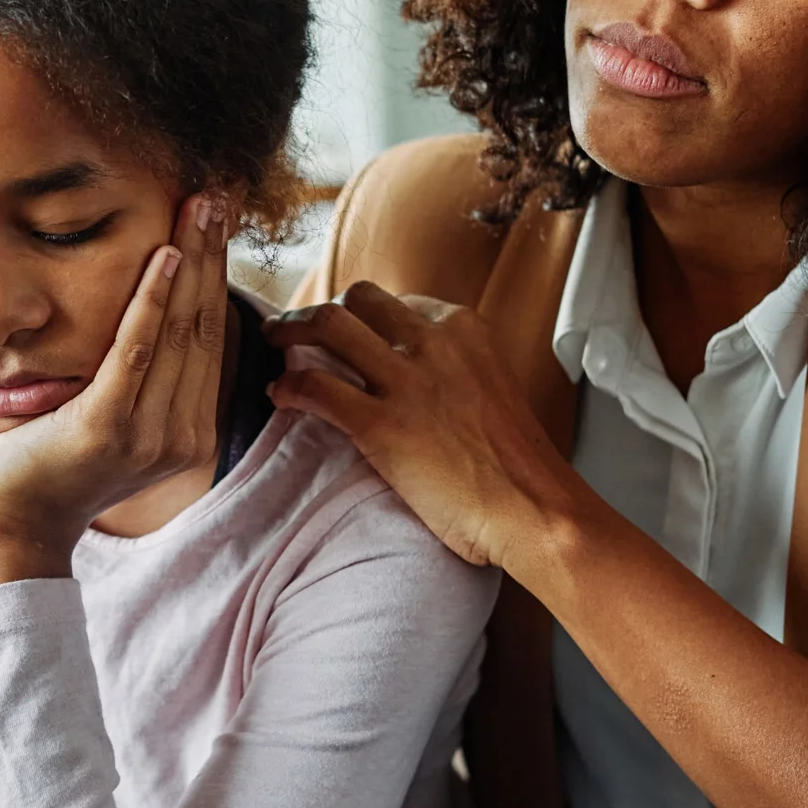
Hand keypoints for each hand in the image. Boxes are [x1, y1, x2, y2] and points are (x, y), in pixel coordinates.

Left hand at [0, 194, 232, 590]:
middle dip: (212, 253)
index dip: (217, 271)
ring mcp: (147, 435)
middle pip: (202, 324)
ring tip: (199, 206)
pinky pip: (135, 351)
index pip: (210, 335)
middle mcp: (181, 435)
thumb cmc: (52, 452)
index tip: (219, 215)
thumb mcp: (112, 408)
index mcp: (189, 429)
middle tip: (218, 192)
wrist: (12, 515)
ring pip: (178, 331)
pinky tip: (163, 255)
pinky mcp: (106, 428)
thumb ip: (142, 370)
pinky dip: (152, 300)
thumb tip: (158, 300)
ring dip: (191, 261)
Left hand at [261, 281, 589, 571]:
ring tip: (273, 342)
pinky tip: (280, 396)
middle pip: (357, 299)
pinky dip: (289, 387)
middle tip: (297, 328)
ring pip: (327, 326)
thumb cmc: (517, 465)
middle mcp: (433, 341)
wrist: (534, 508)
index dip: (363, 316)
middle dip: (321, 310)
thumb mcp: (491, 389)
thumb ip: (454, 370)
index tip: (348, 332)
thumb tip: (419, 377)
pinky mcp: (380, 423)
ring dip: (290, 330)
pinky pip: (315, 387)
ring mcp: (405, 379)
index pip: (397, 302)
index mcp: (464, 329)